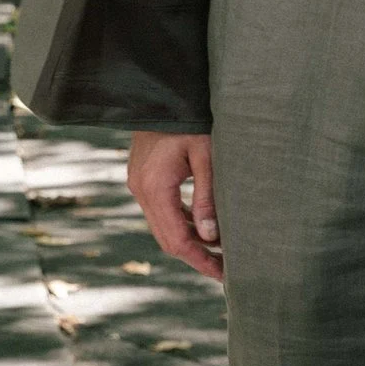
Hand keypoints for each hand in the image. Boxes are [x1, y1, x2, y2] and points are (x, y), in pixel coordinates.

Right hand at [128, 129, 222, 281]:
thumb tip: (211, 238)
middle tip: (225, 269)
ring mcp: (139, 184)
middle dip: (196, 256)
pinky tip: (204, 226)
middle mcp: (141, 190)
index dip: (199, 261)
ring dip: (189, 240)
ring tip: (220, 251)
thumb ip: (207, 197)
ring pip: (163, 226)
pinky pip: (161, 210)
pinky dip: (182, 222)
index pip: (176, 239)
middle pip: (167, 238)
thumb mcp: (206, 156)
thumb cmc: (190, 119)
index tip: (222, 274)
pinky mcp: (143, 178)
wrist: (162, 91)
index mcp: (155, 187)